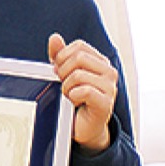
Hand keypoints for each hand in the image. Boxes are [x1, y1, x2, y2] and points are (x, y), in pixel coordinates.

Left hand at [49, 34, 115, 152]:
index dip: (63, 57)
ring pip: (78, 74)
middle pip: (78, 57)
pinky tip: (76, 103)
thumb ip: (59, 56)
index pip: (79, 46)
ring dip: (66, 87)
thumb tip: (54, 37)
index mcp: (100, 62)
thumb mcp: (64, 74)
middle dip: (63, 72)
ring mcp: (110, 87)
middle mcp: (109, 72)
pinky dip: (73, 97)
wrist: (84, 128)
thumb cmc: (75, 99)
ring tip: (70, 96)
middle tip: (63, 85)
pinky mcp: (106, 103)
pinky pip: (84, 91)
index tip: (59, 72)